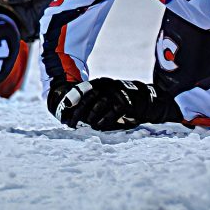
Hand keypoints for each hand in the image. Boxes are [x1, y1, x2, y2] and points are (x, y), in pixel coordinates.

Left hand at [49, 77, 169, 130]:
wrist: (144, 98)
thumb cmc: (120, 101)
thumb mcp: (106, 96)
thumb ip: (93, 102)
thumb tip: (75, 115)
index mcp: (100, 83)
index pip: (83, 89)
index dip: (74, 99)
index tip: (65, 109)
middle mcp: (108, 85)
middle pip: (89, 97)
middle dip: (79, 111)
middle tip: (73, 124)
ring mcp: (117, 92)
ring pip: (100, 103)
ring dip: (91, 116)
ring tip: (87, 125)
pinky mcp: (126, 102)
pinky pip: (113, 111)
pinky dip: (105, 120)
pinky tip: (99, 126)